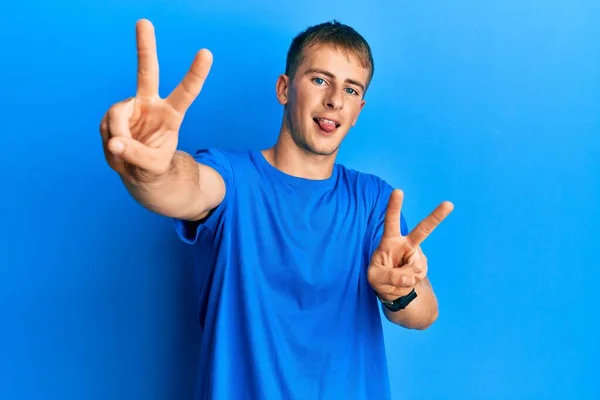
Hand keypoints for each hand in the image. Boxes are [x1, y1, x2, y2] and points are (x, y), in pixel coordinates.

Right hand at [99, 19, 212, 181]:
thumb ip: (136, 156)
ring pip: (116, 114)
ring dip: (118, 136)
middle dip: (145, 47)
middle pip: (148, 72)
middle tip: (144, 21)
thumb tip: (114, 142)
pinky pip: (106, 126)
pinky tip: (117, 149)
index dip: (196, 73)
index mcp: (172, 115)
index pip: (187, 92)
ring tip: (124, 152)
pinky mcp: (114, 116)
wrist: (138, 172)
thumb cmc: (153, 167)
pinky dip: (110, 141)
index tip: (206, 53)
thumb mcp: (152, 168)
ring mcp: (131, 108)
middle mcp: (151, 105)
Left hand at [367, 190, 453, 300]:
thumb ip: (391, 276)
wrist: (392, 289)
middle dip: (436, 217)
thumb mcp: (376, 278)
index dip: (394, 207)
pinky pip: (417, 276)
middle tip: (448, 204)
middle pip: (423, 230)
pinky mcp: (422, 266)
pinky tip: (404, 281)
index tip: (398, 191)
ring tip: (396, 279)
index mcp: (390, 240)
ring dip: (404, 277)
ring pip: (415, 267)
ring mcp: (416, 255)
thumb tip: (409, 277)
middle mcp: (406, 244)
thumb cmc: (379, 277)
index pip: (391, 221)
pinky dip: (409, 282)